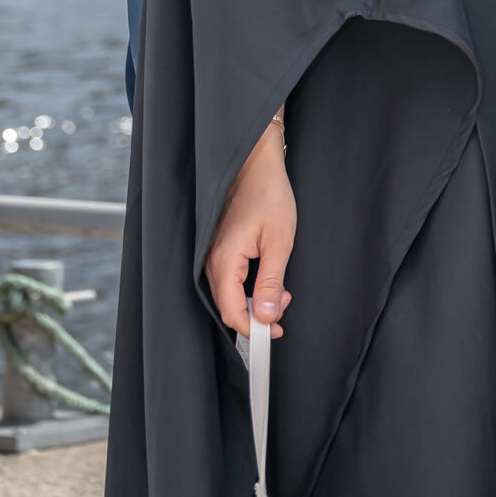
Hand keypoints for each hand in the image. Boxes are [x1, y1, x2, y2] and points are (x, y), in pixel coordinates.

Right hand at [204, 119, 295, 337]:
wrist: (256, 163)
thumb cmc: (269, 195)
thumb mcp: (279, 241)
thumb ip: (271, 283)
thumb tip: (267, 318)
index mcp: (224, 261)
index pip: (231, 312)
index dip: (253, 328)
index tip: (275, 333)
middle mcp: (211, 261)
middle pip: (228, 306)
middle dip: (256, 315)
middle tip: (284, 308)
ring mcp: (212, 254)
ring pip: (228, 294)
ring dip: (253, 301)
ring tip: (282, 292)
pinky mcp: (219, 248)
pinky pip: (229, 280)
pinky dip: (247, 287)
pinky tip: (267, 280)